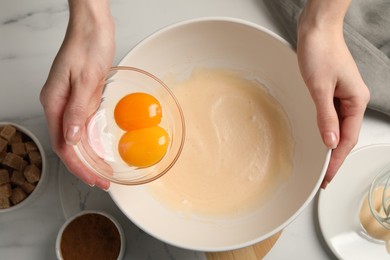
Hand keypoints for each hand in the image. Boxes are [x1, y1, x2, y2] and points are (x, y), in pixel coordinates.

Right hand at [40, 1, 114, 189]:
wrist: (93, 26)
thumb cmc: (89, 46)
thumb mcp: (87, 78)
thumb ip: (78, 110)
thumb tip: (71, 139)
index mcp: (55, 102)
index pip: (64, 144)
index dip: (79, 165)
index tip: (93, 178)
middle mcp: (59, 105)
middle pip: (69, 144)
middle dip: (85, 166)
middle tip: (103, 181)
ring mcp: (69, 102)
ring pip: (76, 137)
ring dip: (89, 156)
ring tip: (103, 171)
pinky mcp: (80, 97)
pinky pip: (83, 125)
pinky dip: (92, 140)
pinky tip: (101, 149)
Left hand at [297, 5, 369, 188]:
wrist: (316, 31)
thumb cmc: (320, 52)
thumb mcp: (320, 88)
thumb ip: (326, 117)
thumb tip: (330, 142)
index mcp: (355, 101)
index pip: (347, 139)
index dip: (337, 160)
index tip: (327, 176)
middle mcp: (352, 100)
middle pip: (345, 136)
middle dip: (335, 157)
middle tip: (324, 176)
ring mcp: (342, 96)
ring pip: (338, 128)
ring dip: (330, 146)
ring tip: (321, 163)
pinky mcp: (332, 92)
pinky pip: (331, 117)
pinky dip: (326, 131)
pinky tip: (320, 139)